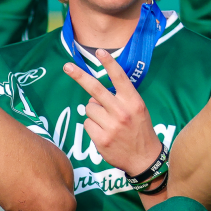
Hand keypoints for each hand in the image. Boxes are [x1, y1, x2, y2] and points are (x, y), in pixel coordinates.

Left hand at [62, 49, 162, 175]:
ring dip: (94, 113)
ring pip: (89, 108)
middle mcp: (122, 111)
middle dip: (79, 76)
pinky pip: (86, 124)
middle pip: (95, 89)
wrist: (144, 158)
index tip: (99, 51)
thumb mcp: (138, 110)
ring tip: (108, 123)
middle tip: (66, 66)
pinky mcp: (101, 139)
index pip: (120, 78)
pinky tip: (104, 133)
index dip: (109, 64)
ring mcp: (111, 126)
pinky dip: (92, 127)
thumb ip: (120, 99)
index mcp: (134, 102)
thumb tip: (93, 94)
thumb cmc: (139, 130)